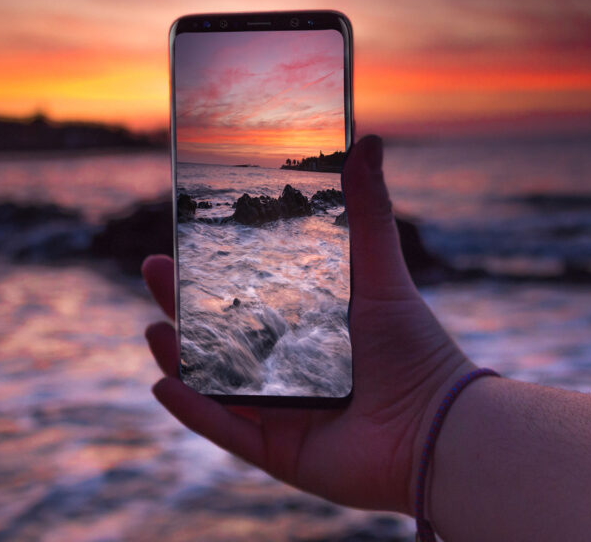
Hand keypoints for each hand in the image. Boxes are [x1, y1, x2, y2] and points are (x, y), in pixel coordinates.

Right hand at [142, 135, 474, 514]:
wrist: (439, 426)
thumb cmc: (414, 348)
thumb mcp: (380, 272)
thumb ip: (368, 210)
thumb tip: (368, 138)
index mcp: (305, 327)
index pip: (245, 295)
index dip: (210, 272)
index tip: (179, 239)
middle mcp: (286, 368)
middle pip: (219, 335)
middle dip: (181, 305)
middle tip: (154, 268)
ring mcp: (279, 411)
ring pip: (213, 384)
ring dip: (177, 358)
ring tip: (152, 330)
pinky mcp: (279, 451)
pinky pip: (226, 432)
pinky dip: (194, 411)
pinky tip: (163, 386)